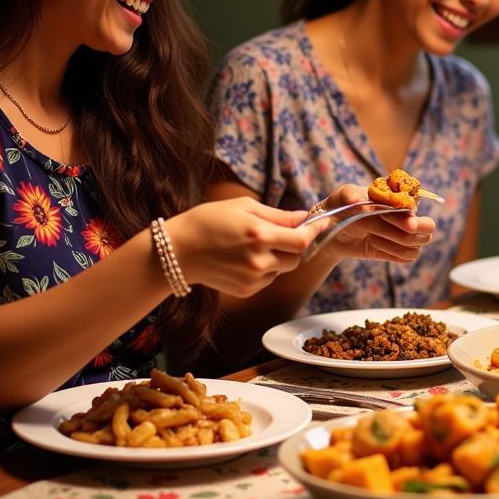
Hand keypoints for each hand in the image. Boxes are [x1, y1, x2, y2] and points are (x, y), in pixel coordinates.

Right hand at [167, 197, 323, 297]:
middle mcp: (258, 261)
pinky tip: (244, 259)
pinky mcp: (246, 290)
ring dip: (279, 257)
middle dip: (294, 245)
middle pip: (297, 257)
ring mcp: (252, 279)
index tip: (320, 224)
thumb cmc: (209, 220)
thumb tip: (304, 217)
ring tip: (255, 245)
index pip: (302, 240)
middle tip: (278, 233)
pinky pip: (269, 279)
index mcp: (259, 236)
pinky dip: (266, 269)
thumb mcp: (244, 207)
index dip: (315, 232)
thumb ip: (278, 215)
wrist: (177, 250)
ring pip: (283, 269)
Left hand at [309, 183, 435, 263]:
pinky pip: (408, 258)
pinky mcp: (397, 251)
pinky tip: (376, 247)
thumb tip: (358, 202)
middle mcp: (406, 216)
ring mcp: (404, 235)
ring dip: (396, 244)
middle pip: (429, 227)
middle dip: (416, 230)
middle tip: (402, 230)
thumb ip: (350, 195)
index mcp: (397, 197)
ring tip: (373, 238)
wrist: (331, 232)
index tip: (391, 218)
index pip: (415, 205)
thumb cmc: (339, 207)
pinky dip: (393, 254)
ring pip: (418, 246)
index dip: (408, 213)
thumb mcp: (341, 197)